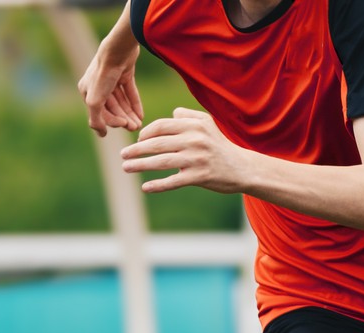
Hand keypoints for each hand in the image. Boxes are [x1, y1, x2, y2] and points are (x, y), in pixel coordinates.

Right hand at [78, 42, 143, 137]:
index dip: (112, 121)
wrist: (118, 49)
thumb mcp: (95, 101)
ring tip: (139, 124)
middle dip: (123, 119)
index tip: (123, 125)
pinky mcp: (125, 73)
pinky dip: (135, 103)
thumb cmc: (103, 74)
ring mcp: (112, 79)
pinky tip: (141, 114)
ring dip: (130, 114)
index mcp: (87, 91)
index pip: (100, 112)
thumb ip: (96, 119)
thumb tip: (101, 134)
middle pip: (112, 108)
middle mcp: (98, 85)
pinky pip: (129, 92)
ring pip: (122, 101)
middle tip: (135, 128)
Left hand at [120, 108, 252, 194]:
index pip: (162, 126)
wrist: (242, 168)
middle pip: (157, 143)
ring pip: (161, 161)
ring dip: (141, 165)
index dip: (145, 133)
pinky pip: (174, 181)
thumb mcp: (207, 124)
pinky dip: (158, 185)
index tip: (137, 141)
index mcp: (194, 125)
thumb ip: (188, 116)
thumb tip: (170, 114)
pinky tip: (145, 187)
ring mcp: (197, 159)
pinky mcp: (199, 176)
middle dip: (136, 149)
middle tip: (122, 155)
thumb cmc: (219, 145)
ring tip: (126, 168)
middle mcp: (194, 140)